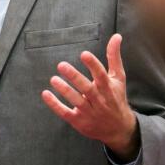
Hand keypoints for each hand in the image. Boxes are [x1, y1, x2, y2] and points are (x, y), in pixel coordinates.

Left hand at [41, 33, 139, 158]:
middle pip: (87, 88)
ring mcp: (89, 112)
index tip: (84, 54)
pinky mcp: (79, 121)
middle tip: (61, 65)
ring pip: (76, 101)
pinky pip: (66, 113)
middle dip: (74, 77)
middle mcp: (99, 100)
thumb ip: (114, 57)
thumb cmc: (116, 98)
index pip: (101, 76)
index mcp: (108, 89)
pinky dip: (55, 105)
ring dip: (65, 90)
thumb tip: (116, 36)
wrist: (118, 128)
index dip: (93, 65)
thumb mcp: (118, 78)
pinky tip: (45, 94)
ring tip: (53, 79)